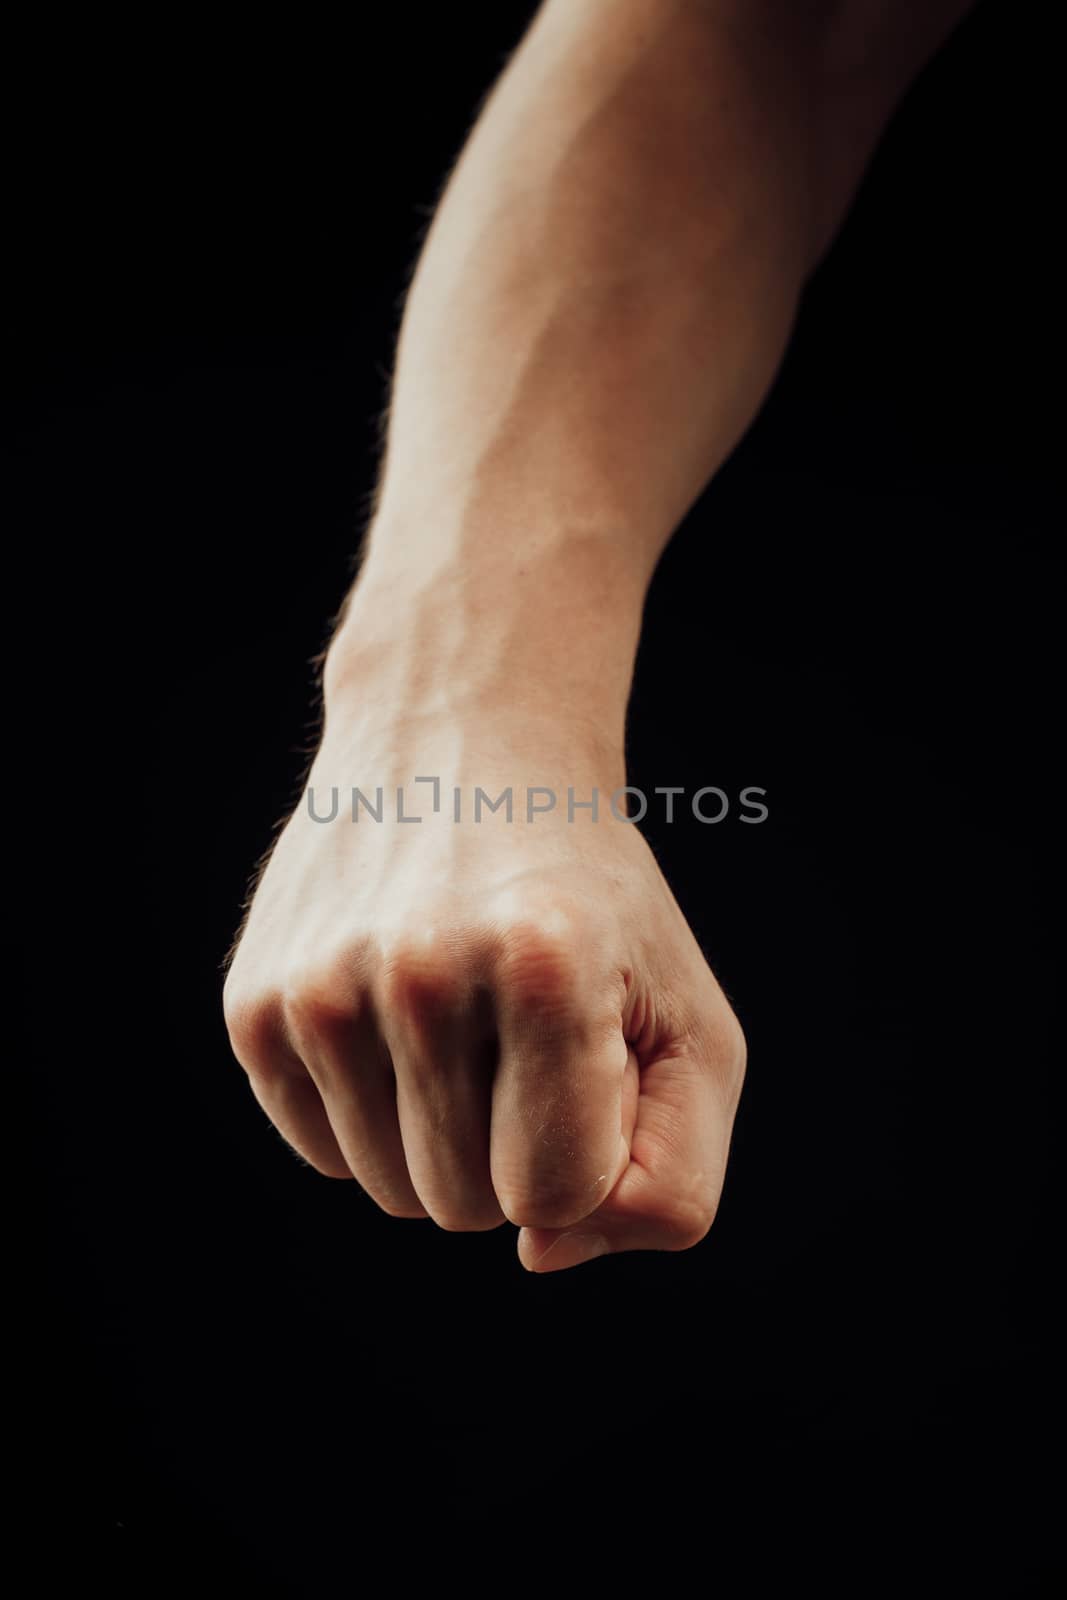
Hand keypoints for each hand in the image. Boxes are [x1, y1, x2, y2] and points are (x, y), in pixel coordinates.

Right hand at [223, 599, 745, 1271]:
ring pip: (389, 1191)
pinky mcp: (252, 1004)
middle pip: (465, 1208)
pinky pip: (324, 1154)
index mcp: (543, 966)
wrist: (463, 748)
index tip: (590, 1057)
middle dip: (513, 1149)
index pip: (556, 1194)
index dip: (588, 1149)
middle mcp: (416, 972)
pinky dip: (374, 1115)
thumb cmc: (594, 906)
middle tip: (523, 1028)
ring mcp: (318, 987)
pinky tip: (396, 1017)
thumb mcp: (690, 1023)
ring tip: (461, 1016)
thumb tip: (537, 1253)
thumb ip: (671, 1178)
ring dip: (441, 1137)